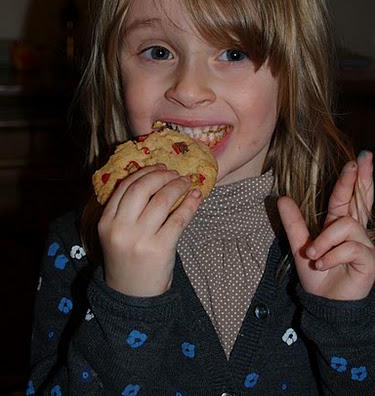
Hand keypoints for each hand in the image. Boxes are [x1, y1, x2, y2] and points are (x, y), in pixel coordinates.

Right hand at [98, 164, 201, 295]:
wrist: (132, 296)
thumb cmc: (128, 259)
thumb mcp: (117, 233)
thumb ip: (127, 209)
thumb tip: (156, 178)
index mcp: (106, 221)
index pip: (125, 186)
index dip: (144, 172)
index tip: (159, 167)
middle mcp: (120, 228)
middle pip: (142, 188)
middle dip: (161, 175)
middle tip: (174, 173)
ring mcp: (140, 239)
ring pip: (161, 200)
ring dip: (177, 186)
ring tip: (186, 183)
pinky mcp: (160, 248)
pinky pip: (178, 218)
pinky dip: (190, 204)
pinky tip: (196, 197)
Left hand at [277, 151, 374, 299]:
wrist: (325, 302)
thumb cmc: (317, 274)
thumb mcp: (300, 245)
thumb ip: (294, 223)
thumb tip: (282, 198)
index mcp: (339, 224)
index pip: (346, 197)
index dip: (351, 179)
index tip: (359, 158)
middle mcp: (355, 231)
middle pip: (363, 200)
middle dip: (364, 178)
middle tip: (365, 158)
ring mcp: (364, 244)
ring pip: (345, 225)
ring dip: (324, 241)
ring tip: (315, 256)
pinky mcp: (369, 260)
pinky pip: (349, 247)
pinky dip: (330, 256)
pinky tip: (323, 265)